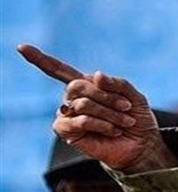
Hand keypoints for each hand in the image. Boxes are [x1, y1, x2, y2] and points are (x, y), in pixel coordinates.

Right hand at [18, 44, 177, 171]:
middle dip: (105, 96)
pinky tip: (114, 130)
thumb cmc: (136, 118)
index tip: (22, 47)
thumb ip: (117, 84)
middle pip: (77, 86)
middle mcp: (73, 99)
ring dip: (109, 113)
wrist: (141, 144)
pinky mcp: (68, 133)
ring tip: (125, 121)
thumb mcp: (133, 96)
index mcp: (85, 85)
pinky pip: (80, 121)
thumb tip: (95, 75)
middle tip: (126, 107)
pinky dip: (101, 124)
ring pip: (82, 104)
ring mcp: (69, 115)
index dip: (40, 59)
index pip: (58, 70)